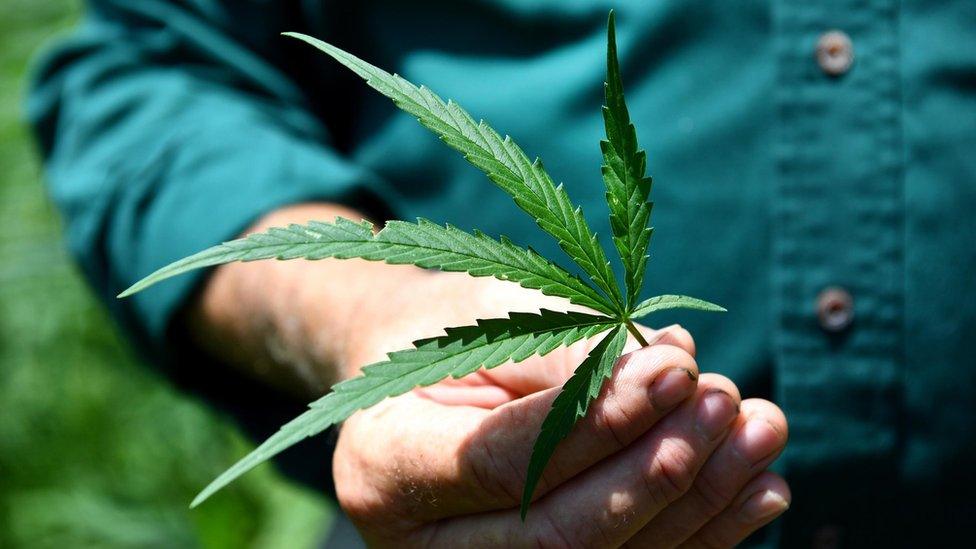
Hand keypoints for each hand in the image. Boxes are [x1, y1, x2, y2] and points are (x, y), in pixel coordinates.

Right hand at [334, 274, 789, 547]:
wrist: (424, 381)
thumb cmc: (451, 330)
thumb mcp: (488, 312)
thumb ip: (566, 348)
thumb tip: (672, 376)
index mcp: (383, 466)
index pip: (502, 463)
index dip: (597, 424)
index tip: (675, 372)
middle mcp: (422, 546)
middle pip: (558, 537)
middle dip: (657, 472)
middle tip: (726, 404)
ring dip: (699, 505)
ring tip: (762, 431)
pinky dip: (702, 537)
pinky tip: (761, 489)